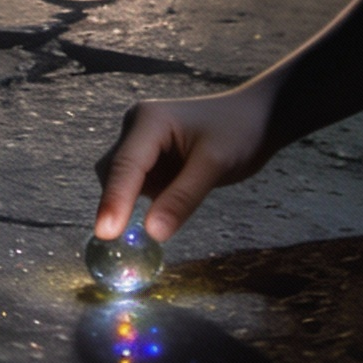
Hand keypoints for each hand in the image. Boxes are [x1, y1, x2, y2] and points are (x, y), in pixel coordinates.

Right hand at [93, 86, 276, 242]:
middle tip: (124, 244)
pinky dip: (145, 203)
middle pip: (115, 172)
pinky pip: (139, 184)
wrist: (257, 118)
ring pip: (123, 180)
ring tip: (155, 223)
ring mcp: (142, 142)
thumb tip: (152, 233)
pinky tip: (165, 211)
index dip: (114, 201)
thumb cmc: (239, 133)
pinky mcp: (152, 157)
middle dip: (118, 204)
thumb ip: (182, 199)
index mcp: (149, 120)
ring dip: (132, 204)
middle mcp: (138, 128)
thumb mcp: (214, 165)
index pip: (124, 166)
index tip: (105, 234)